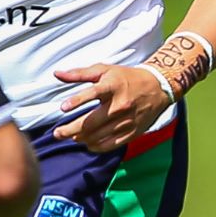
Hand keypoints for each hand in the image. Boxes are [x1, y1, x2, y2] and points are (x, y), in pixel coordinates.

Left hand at [52, 63, 170, 150]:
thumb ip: (80, 73)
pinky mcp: (133, 132)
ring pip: (98, 136)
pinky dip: (96, 146)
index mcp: (112, 87)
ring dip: (81, 138)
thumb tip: (57, 74)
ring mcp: (126, 121)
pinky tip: (88, 143)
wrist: (158, 88)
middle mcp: (120, 105)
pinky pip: (111, 144)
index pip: (92, 93)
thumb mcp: (105, 70)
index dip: (77, 101)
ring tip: (72, 137)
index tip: (63, 108)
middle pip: (91, 122)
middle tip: (58, 133)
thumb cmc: (127, 78)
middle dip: (70, 130)